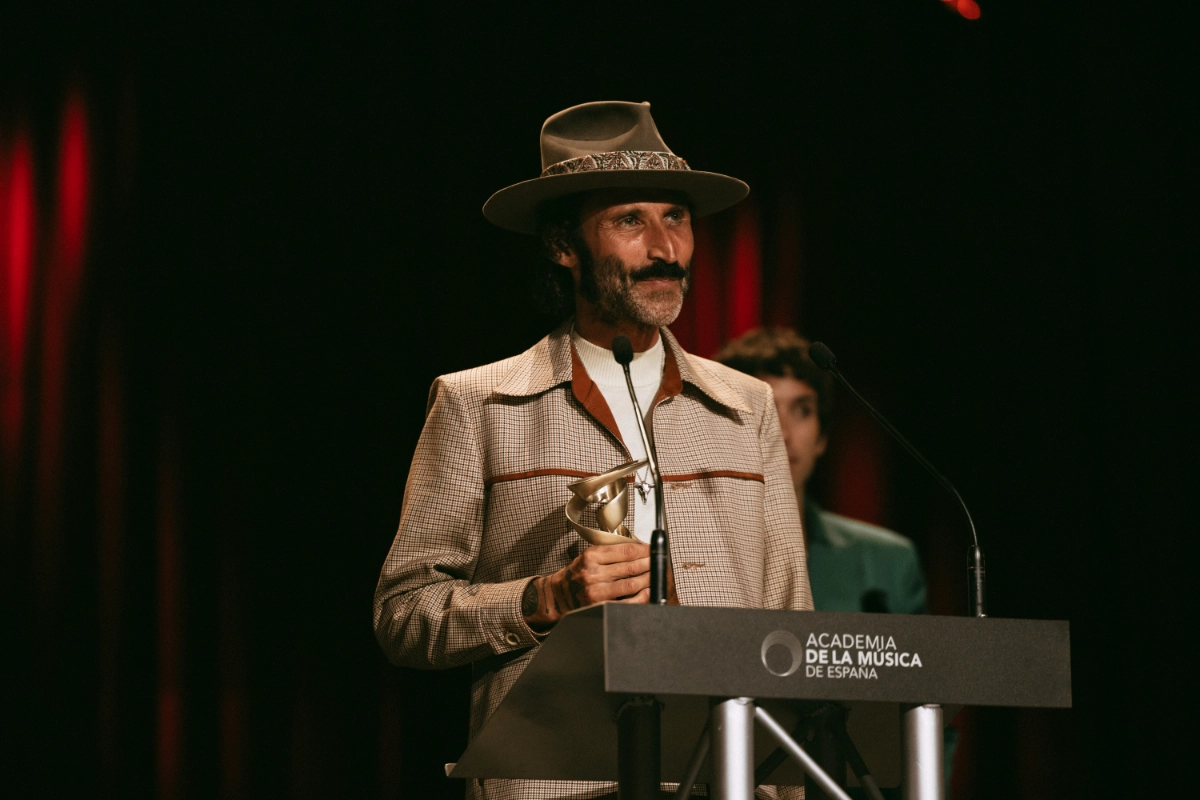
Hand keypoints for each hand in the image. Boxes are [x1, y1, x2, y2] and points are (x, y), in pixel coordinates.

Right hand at [522, 542, 649, 630]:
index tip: (653, 550)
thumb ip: (611, 551)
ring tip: (656, 575)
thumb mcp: (589, 556)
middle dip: (650, 563)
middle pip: (631, 566)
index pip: (626, 550)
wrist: (559, 595)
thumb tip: (640, 548)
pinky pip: (627, 602)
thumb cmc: (577, 574)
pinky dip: (642, 597)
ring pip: (632, 583)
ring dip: (649, 579)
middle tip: (659, 561)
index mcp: (592, 555)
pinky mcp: (600, 605)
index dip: (644, 550)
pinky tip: (648, 591)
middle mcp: (593, 572)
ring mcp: (597, 591)